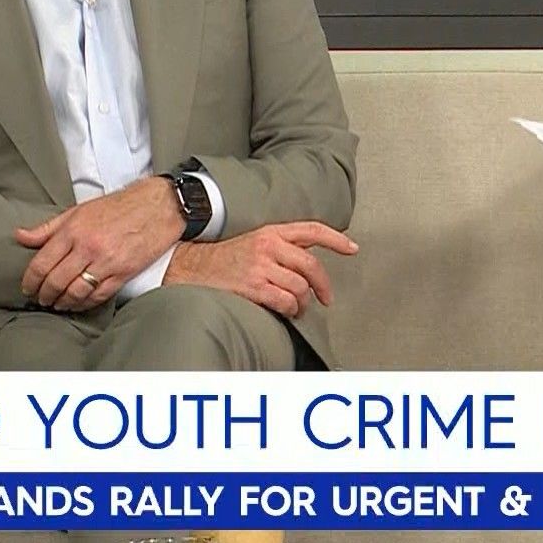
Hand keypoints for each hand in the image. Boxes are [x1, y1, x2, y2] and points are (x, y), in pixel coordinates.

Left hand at [14, 176, 184, 311]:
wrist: (158, 206)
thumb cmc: (120, 206)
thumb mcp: (80, 210)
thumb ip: (49, 227)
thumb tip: (21, 236)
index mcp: (73, 230)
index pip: (41, 263)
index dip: (30, 281)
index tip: (27, 287)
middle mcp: (87, 247)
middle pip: (55, 281)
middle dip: (44, 295)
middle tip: (41, 299)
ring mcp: (106, 261)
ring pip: (75, 292)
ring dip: (62, 303)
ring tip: (57, 304)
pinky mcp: (124, 272)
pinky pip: (98, 295)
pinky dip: (84, 303)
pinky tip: (78, 304)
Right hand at [163, 222, 358, 317]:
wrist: (190, 267)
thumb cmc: (224, 259)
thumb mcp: (254, 242)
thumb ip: (281, 247)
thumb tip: (308, 261)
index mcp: (271, 232)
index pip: (312, 230)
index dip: (336, 239)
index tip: (352, 248)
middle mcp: (268, 246)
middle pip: (311, 266)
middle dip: (323, 285)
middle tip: (326, 298)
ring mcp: (260, 266)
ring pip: (300, 287)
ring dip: (304, 302)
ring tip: (298, 308)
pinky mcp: (252, 286)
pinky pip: (285, 301)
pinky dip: (291, 310)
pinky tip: (286, 311)